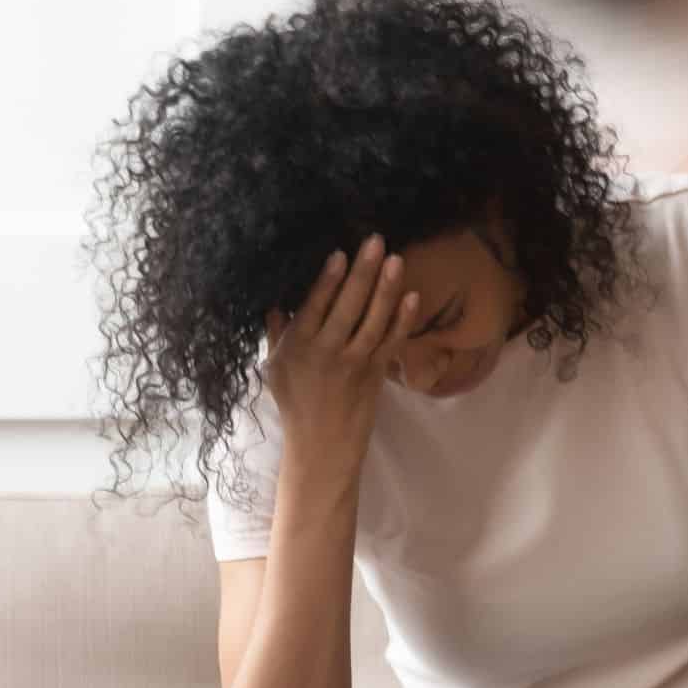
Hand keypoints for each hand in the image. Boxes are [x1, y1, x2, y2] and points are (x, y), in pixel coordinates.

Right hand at [263, 234, 418, 467]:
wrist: (321, 447)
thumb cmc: (296, 404)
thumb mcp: (274, 369)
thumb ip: (276, 333)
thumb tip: (275, 302)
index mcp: (298, 346)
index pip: (313, 306)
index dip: (328, 279)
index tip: (340, 253)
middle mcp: (326, 352)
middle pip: (347, 306)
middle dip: (362, 271)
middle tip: (374, 240)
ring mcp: (353, 363)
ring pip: (373, 321)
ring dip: (386, 289)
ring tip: (395, 259)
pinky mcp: (375, 375)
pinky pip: (391, 343)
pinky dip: (402, 321)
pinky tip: (412, 297)